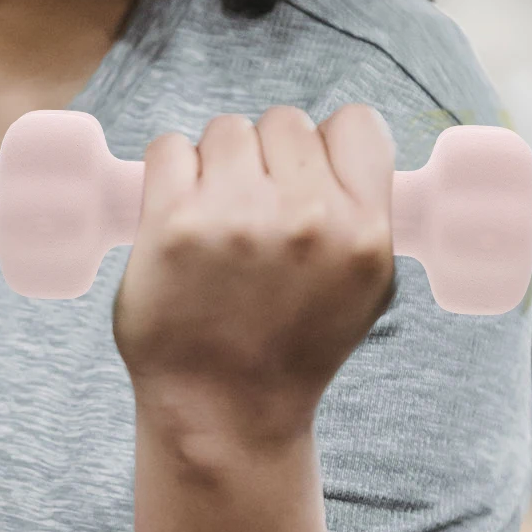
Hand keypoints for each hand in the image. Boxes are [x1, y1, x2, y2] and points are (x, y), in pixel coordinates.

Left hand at [112, 104, 397, 444]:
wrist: (223, 410)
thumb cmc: (288, 349)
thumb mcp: (364, 290)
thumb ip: (361, 218)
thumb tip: (340, 150)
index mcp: (364, 231)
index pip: (357, 124)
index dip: (326, 140)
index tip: (304, 167)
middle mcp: (306, 217)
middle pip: (284, 121)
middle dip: (265, 154)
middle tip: (250, 204)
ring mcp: (236, 217)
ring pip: (224, 130)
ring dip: (214, 160)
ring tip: (212, 214)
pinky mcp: (172, 224)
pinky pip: (168, 148)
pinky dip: (167, 170)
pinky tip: (175, 210)